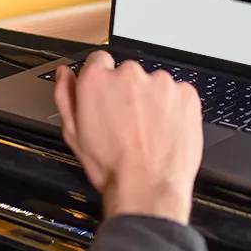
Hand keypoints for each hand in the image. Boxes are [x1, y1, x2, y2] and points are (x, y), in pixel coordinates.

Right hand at [54, 51, 202, 224]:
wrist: (147, 189)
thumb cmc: (111, 167)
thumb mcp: (73, 133)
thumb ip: (65, 95)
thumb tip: (65, 75)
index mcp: (97, 80)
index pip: (98, 60)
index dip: (102, 80)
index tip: (107, 95)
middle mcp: (129, 75)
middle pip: (127, 73)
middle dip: (128, 92)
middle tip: (128, 122)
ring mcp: (160, 83)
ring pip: (154, 84)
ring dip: (152, 100)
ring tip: (148, 130)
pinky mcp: (185, 94)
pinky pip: (178, 93)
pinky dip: (174, 108)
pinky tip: (165, 130)